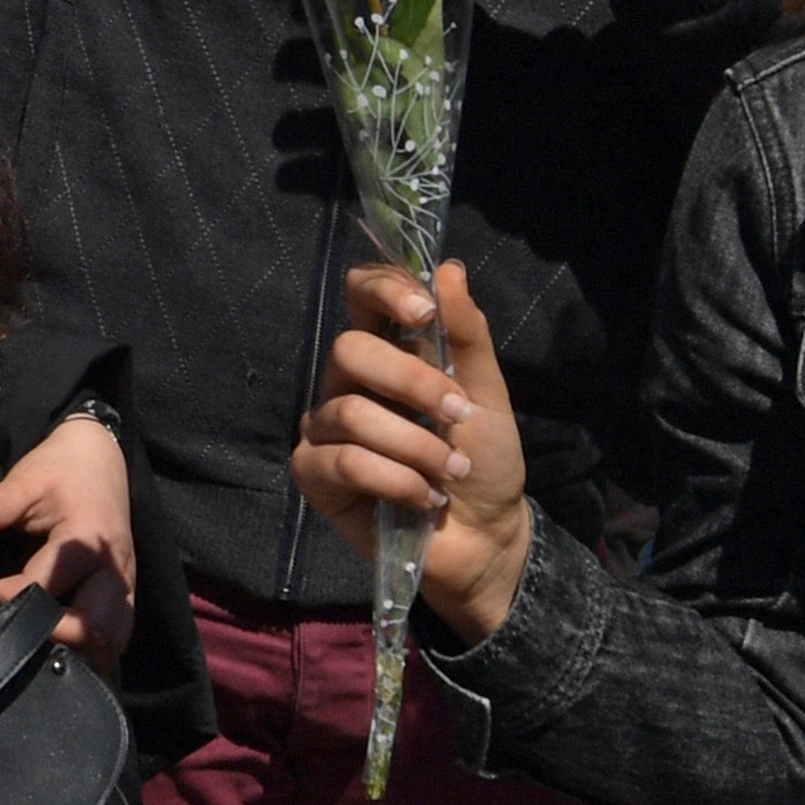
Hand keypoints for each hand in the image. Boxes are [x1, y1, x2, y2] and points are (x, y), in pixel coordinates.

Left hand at [0, 416, 134, 665]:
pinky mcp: (126, 597)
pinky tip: (58, 650)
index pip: (42, 588)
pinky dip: (91, 652)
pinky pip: (115, 639)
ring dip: (72, 652)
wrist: (101, 461)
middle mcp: (113, 571)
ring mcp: (125, 587)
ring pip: (108, 642)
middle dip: (45, 638)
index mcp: (87, 541)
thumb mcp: (27, 480)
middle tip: (0, 634)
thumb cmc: (63, 471)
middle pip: (89, 628)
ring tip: (27, 647)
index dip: (1, 600)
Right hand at [293, 258, 535, 644]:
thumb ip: (467, 334)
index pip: (360, 293)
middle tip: (458, 415)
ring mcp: (327, 428)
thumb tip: (449, 268)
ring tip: (449, 473)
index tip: (423, 311)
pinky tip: (424, 498)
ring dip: (415, 446)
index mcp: (389, 350)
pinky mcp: (316, 475)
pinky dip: (396, 481)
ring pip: (351, 413)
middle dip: (411, 382)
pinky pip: (343, 462)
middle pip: (349, 349)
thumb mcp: (488, 394)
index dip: (383, 289)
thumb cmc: (485, 460)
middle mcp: (348, 382)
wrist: (485, 536)